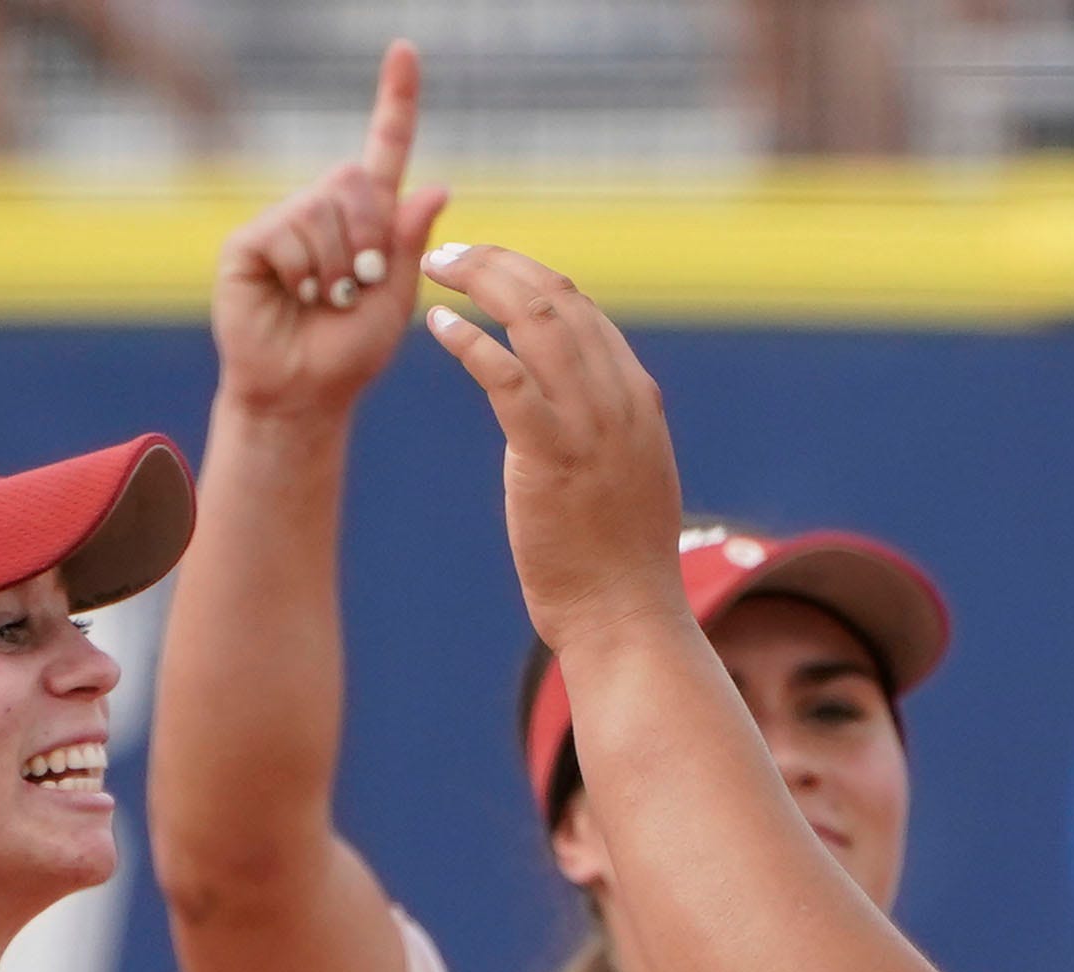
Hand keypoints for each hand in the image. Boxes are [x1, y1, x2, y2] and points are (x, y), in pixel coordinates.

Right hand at [209, 42, 447, 421]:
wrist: (303, 394)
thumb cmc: (350, 352)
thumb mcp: (399, 299)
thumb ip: (412, 243)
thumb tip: (436, 185)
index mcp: (366, 218)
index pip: (382, 147)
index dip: (395, 101)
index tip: (405, 50)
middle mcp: (322, 210)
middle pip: (355, 181)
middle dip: (371, 238)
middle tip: (360, 286)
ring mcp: (283, 223)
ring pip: (324, 210)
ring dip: (339, 267)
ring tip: (325, 300)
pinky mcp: (249, 243)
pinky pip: (290, 235)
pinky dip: (306, 274)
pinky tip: (295, 298)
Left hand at [420, 243, 696, 659]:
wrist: (627, 617)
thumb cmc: (618, 564)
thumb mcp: (625, 478)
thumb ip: (604, 433)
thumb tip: (573, 412)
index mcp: (637, 398)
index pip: (583, 310)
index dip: (529, 277)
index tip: (486, 270)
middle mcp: (620, 399)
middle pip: (559, 298)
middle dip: (500, 263)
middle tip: (449, 252)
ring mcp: (591, 424)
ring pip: (535, 320)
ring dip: (482, 282)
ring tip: (436, 269)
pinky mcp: (552, 454)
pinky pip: (507, 376)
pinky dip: (470, 342)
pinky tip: (438, 327)